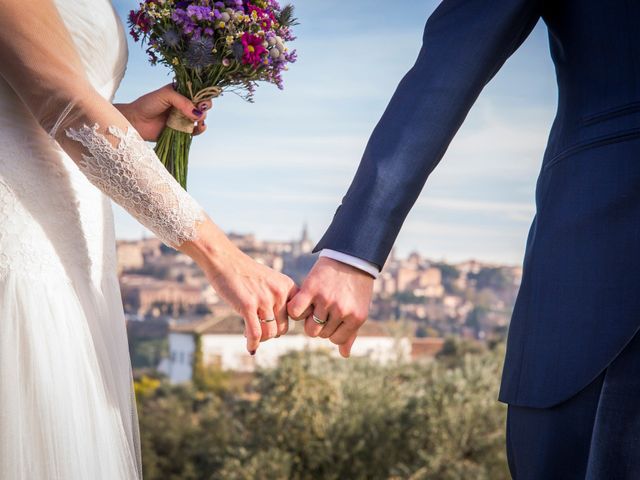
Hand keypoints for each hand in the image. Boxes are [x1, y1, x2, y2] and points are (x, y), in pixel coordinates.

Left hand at [114, 83, 211, 140]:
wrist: (136, 121)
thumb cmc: (147, 104)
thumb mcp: (165, 95)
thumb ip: (182, 101)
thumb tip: (198, 113)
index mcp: (181, 92)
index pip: (198, 91)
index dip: (203, 94)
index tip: (202, 98)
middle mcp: (184, 105)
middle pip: (202, 104)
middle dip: (205, 106)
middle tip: (201, 108)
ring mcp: (184, 118)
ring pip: (201, 117)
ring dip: (203, 118)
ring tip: (198, 119)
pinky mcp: (182, 131)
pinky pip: (195, 131)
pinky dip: (200, 129)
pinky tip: (200, 126)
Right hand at [180, 218, 297, 354]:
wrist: (226, 261)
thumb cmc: (246, 274)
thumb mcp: (270, 282)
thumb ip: (278, 301)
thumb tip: (278, 333)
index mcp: (288, 286)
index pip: (296, 316)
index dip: (284, 323)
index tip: (273, 325)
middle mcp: (279, 293)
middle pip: (283, 328)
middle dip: (271, 333)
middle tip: (259, 330)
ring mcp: (264, 299)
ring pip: (270, 333)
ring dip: (261, 338)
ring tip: (250, 334)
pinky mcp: (248, 305)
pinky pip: (255, 333)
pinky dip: (253, 344)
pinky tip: (250, 348)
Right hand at [287, 257, 374, 357]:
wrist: (351, 257)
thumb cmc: (355, 286)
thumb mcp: (358, 309)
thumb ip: (350, 333)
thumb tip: (344, 354)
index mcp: (356, 318)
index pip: (335, 339)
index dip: (330, 330)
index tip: (331, 318)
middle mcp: (342, 311)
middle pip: (320, 334)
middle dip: (319, 325)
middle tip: (321, 310)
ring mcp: (326, 300)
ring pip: (309, 327)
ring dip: (308, 319)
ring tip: (312, 306)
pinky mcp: (311, 289)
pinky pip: (296, 312)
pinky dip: (295, 311)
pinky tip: (301, 302)